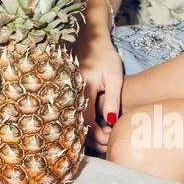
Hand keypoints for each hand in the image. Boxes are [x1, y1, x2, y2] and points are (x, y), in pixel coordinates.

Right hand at [80, 41, 124, 155]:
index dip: (99, 135)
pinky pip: (75, 115)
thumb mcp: (114, 77)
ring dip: (89, 135)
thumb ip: (112, 100)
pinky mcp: (70, 95)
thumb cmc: (105, 56)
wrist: (90, 40)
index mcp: (82, 92)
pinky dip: (85, 126)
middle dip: (94, 140)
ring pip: (76, 123)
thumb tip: (110, 122)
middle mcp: (71, 96)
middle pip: (79, 127)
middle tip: (110, 143)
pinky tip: (97, 129)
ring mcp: (69, 95)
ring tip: (105, 138)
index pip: (87, 123)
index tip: (112, 138)